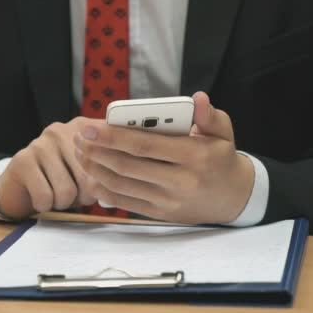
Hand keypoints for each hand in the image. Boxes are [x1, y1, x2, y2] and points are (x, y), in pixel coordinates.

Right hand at [0, 117, 98, 219]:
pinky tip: (41, 197)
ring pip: (67, 190)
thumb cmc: (61, 180)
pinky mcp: (23, 160)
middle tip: (73, 195)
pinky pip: (45, 196)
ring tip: (56, 195)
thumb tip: (108, 186)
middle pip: (89, 177)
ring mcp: (42, 143)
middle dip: (84, 196)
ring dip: (63, 203)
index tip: (99, 187)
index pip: (109, 152)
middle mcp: (63, 130)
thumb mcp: (88, 172)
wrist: (20, 187)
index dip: (107, 180)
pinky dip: (45, 205)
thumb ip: (104, 170)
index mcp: (84, 128)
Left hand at [73, 92, 254, 223]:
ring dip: (95, 168)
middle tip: (78, 137)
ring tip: (80, 152)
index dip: (113, 136)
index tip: (90, 126)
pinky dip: (104, 191)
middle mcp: (180, 181)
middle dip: (97, 150)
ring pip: (122, 185)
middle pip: (127, 165)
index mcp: (194, 156)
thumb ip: (209, 115)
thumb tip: (197, 98)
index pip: (145, 145)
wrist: (233, 198)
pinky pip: (126, 203)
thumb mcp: (223, 132)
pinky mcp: (160, 214)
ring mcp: (168, 200)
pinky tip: (91, 176)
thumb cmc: (221, 158)